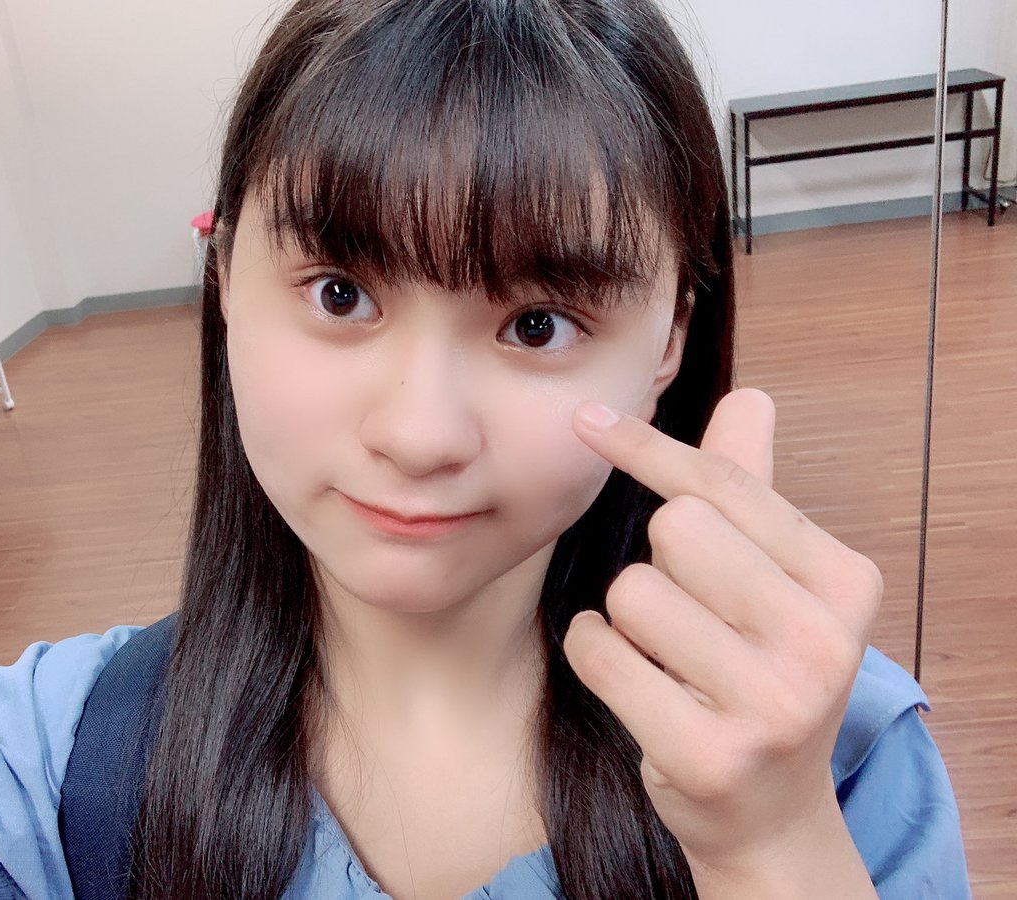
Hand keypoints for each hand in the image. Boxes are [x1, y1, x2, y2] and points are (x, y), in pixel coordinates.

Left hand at [562, 388, 881, 893]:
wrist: (767, 811)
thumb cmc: (759, 672)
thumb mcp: (774, 581)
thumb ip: (753, 489)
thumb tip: (749, 395)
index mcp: (845, 582)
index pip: (725, 484)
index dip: (647, 448)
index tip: (586, 420)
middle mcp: (823, 640)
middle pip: (676, 528)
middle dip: (659, 563)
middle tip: (689, 615)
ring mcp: (772, 703)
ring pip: (632, 592)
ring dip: (628, 619)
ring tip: (670, 659)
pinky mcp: (709, 752)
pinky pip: (598, 651)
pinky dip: (595, 653)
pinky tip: (637, 683)